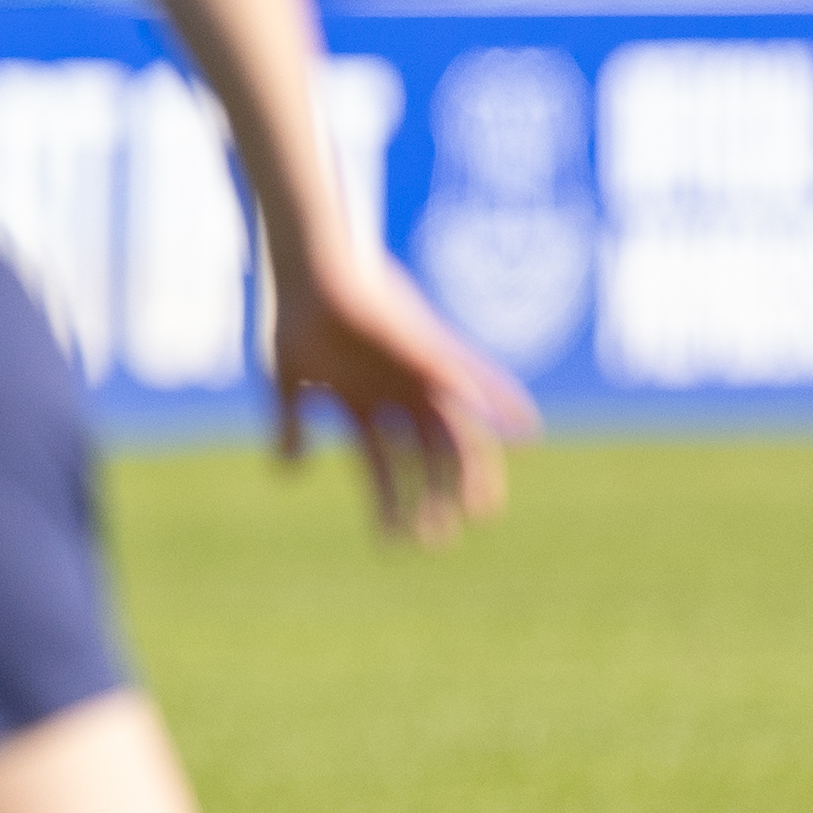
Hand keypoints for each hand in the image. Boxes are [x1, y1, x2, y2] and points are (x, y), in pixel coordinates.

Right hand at [266, 241, 534, 544]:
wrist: (310, 271)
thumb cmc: (295, 320)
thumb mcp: (285, 383)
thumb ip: (287, 426)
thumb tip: (287, 473)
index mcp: (363, 408)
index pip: (381, 468)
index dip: (389, 504)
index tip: (393, 542)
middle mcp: (396, 396)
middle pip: (424, 460)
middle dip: (430, 501)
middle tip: (435, 540)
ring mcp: (417, 375)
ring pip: (453, 433)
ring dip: (470, 473)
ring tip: (481, 511)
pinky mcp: (431, 350)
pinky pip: (477, 379)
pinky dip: (504, 402)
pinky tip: (527, 432)